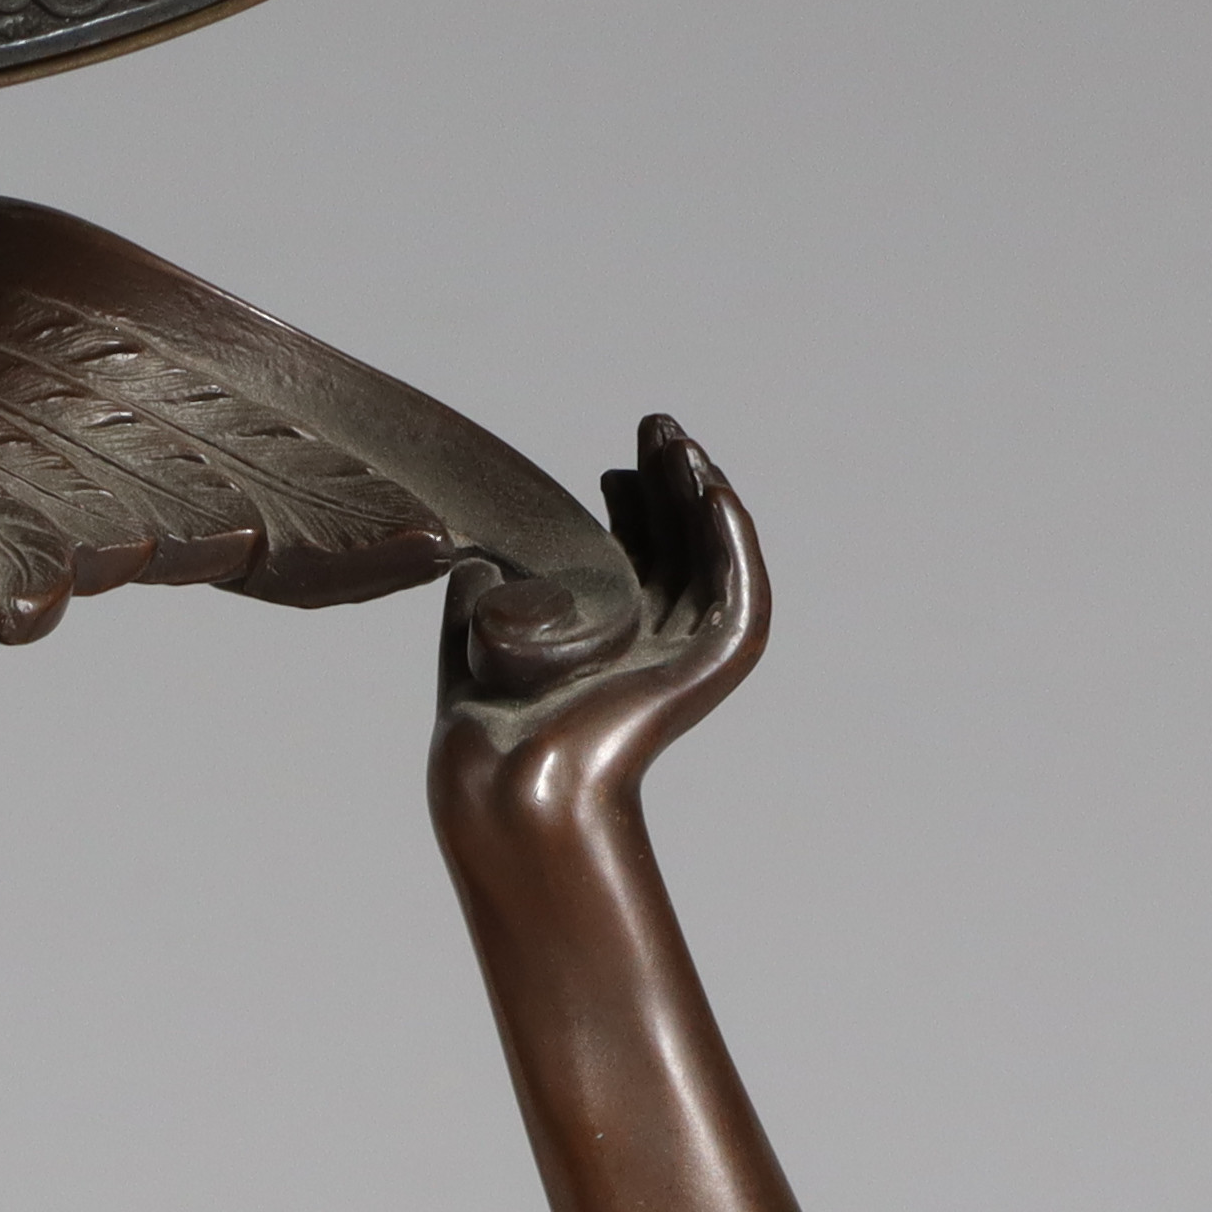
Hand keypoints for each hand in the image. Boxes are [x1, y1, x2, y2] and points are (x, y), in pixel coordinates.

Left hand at [431, 416, 764, 837]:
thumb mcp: (476, 641)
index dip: (630, 508)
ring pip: (710, 558)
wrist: (507, 783)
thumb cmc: (486, 738)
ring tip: (678, 444)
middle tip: (653, 428)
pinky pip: (739, 593)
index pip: (633, 560)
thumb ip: (479, 594)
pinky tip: (713, 491)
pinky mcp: (712, 669)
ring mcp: (684, 659)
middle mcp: (648, 649)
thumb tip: (472, 555)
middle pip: (675, 548)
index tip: (609, 466)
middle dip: (668, 485)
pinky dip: (732, 540)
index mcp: (603, 644)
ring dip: (701, 494)